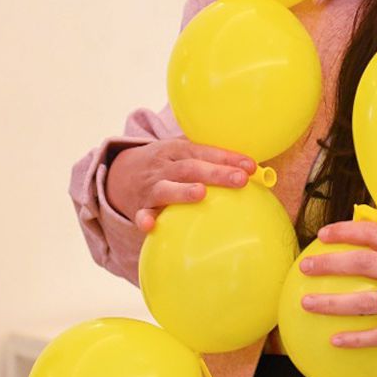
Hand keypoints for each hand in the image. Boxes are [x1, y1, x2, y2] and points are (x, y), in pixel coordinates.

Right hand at [105, 137, 255, 232]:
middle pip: (191, 167)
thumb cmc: (167, 165)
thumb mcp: (184, 154)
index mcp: (179, 150)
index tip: (251, 166)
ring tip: (201, 194)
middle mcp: (165, 166)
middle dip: (216, 173)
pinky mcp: (140, 206)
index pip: (206, 151)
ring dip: (183, 191)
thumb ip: (212, 160)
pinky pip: (141, 213)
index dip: (229, 157)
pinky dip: (145, 219)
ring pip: (167, 188)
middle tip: (240, 180)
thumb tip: (256, 171)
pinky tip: (150, 225)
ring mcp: (152, 186)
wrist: (120, 172)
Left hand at [299, 219, 376, 352]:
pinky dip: (357, 339)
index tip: (322, 234)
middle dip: (330, 264)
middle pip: (364, 263)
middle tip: (305, 266)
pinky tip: (334, 340)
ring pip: (367, 301)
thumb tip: (364, 243)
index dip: (346, 231)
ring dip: (332, 303)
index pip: (375, 233)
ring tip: (306, 303)